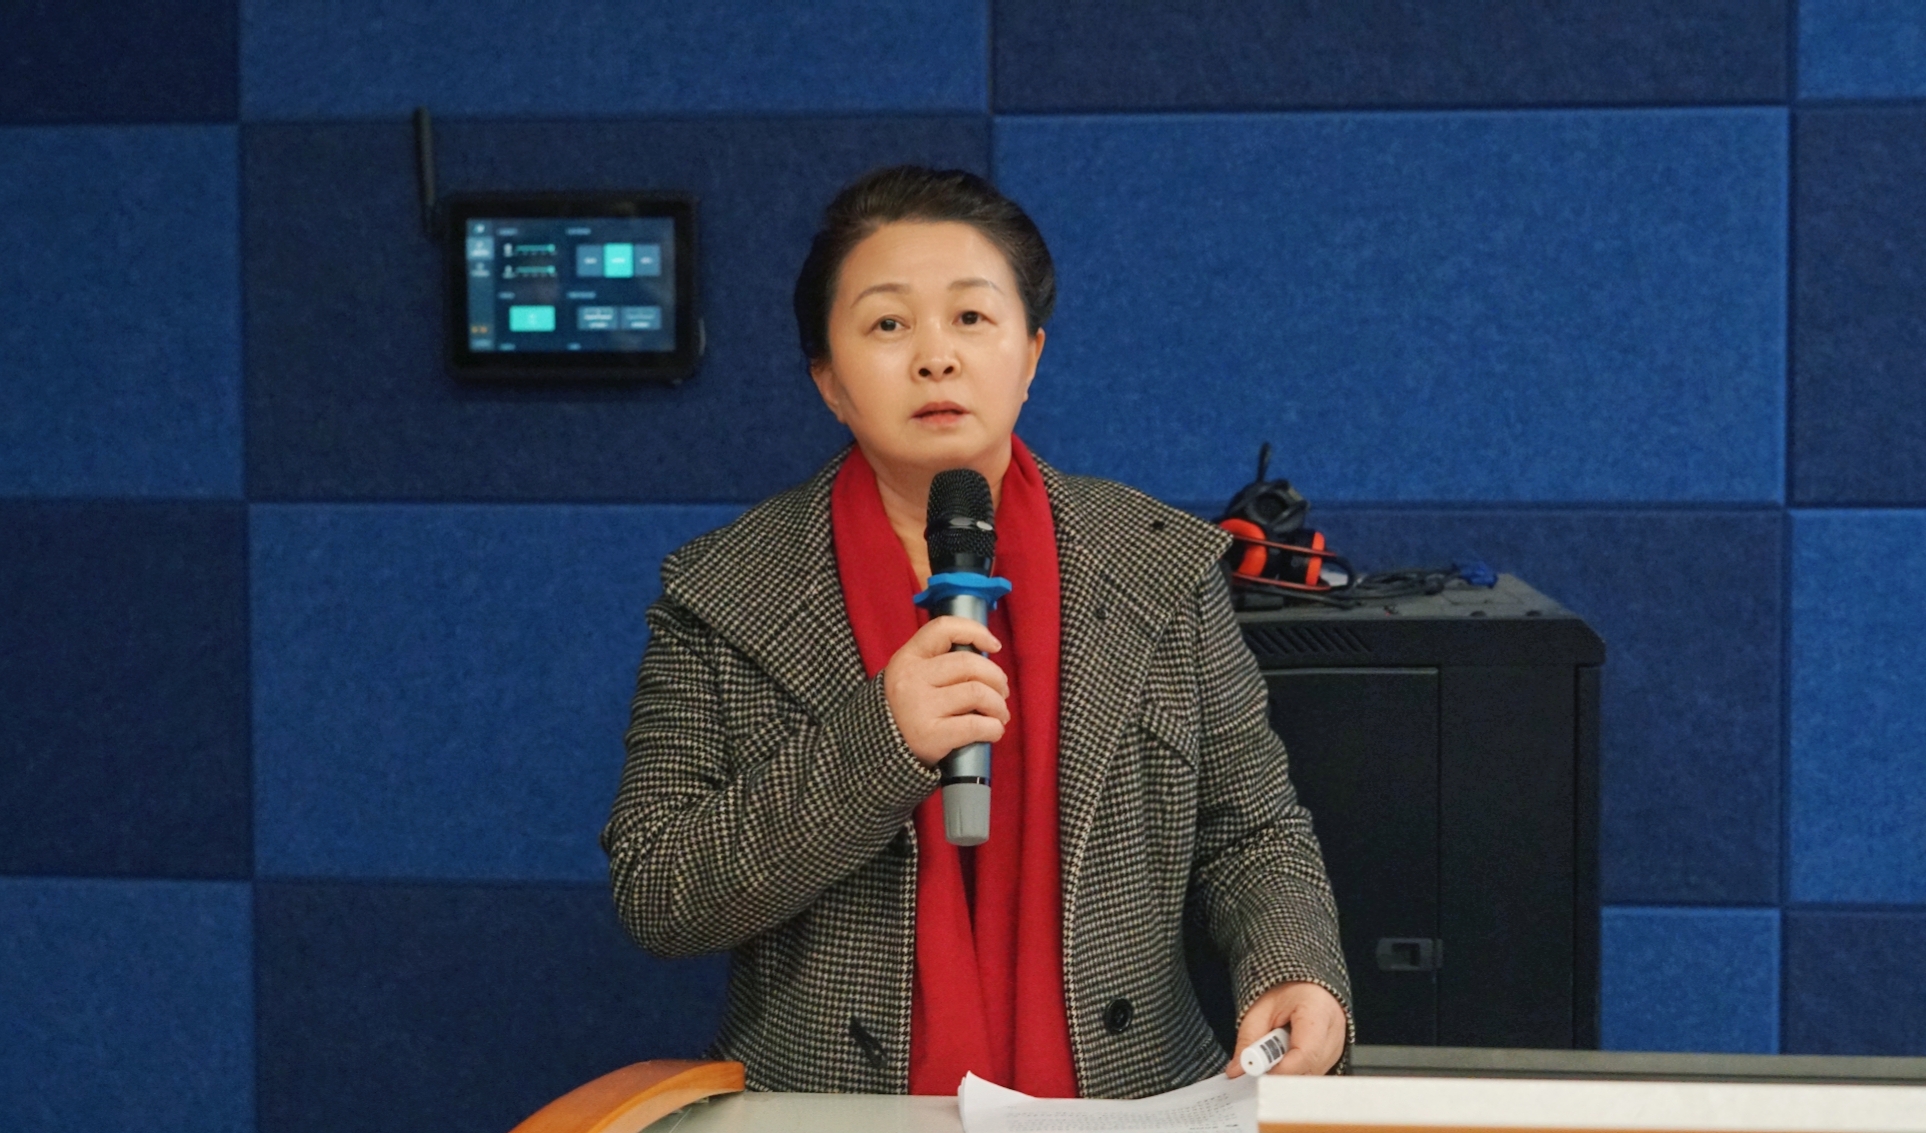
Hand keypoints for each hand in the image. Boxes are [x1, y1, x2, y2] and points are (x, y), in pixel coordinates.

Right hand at [882, 616, 1009, 765]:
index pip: (943, 628)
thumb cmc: (908, 711)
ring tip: (999, 714)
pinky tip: (994, 731)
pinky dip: (994, 727)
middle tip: (1002, 692)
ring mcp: (920, 706)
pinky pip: (975, 725)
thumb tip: (987, 656)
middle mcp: (911, 678)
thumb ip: (940, 662)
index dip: (975, 631)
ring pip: (977, 692)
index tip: (995, 646)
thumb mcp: (912, 677)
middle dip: (996, 678)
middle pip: (969, 663)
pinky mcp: (930, 735)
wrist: (882, 752)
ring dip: (998, 704)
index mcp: (908, 658)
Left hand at [1223, 981, 1345, 1076]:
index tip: (1259, 1072)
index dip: (1282, 1069)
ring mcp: (1338, 1044)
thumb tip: (1238, 1070)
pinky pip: (1314, 1072)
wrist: (1302, 984)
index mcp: (1317, 1009)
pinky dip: (1297, 1070)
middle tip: (1261, 1062)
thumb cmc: (1284, 991)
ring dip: (1289, 1071)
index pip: (1306, 1052)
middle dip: (1283, 1072)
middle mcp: (1334, 1029)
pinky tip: (1287, 1054)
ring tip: (1277, 1049)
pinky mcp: (1335, 1055)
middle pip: (1310, 1067)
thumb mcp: (1259, 1009)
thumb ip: (1248, 1039)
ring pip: (1312, 1074)